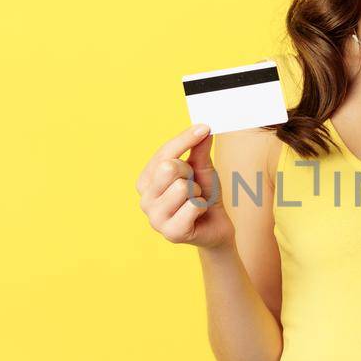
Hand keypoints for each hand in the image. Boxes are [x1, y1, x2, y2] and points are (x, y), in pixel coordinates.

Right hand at [137, 123, 233, 249]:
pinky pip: (193, 206)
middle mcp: (145, 199)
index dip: (185, 139)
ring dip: (197, 193)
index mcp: (146, 181)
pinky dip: (202, 207)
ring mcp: (155, 219)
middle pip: (168, 168)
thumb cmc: (204, 194)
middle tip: (194, 185)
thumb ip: (198, 149)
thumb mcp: (201, 168)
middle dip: (190, 173)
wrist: (216, 225)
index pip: (163, 153)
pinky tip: (198, 215)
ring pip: (182, 188)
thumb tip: (203, 128)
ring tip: (195, 201)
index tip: (204, 128)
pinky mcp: (171, 233)